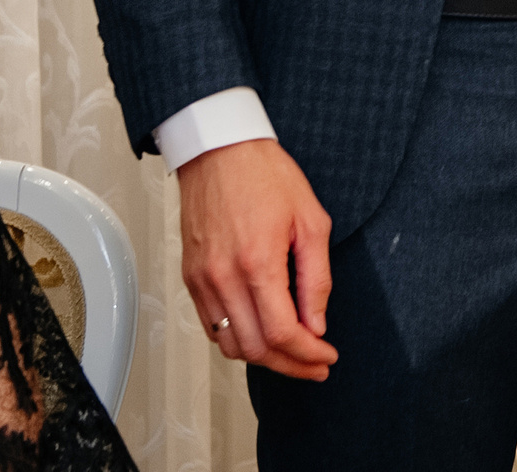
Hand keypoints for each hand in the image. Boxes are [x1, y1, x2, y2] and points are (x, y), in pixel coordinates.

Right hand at [177, 138, 337, 379]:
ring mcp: (202, 280)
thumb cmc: (265, 176)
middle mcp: (222, 278)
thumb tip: (316, 323)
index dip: (307, 354)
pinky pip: (211, 326)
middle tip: (315, 363)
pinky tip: (261, 331)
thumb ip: (316, 279)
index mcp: (257, 263)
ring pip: (228, 345)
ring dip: (262, 357)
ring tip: (292, 352)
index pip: (281, 333)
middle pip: (254, 349)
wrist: (220, 151)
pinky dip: (237, 339)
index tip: (326, 358)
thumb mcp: (311, 221)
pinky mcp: (190, 278)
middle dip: (290, 364)